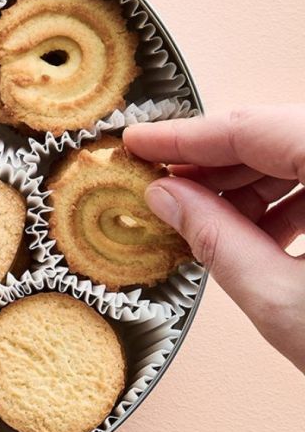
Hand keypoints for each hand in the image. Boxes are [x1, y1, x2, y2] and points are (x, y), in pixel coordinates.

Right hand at [123, 107, 304, 372]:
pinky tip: (262, 234)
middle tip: (164, 188)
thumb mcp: (285, 302)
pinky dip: (293, 198)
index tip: (141, 141)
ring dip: (252, 184)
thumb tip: (167, 197)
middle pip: (281, 135)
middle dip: (215, 164)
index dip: (186, 136)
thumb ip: (216, 238)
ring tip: (208, 222)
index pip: (255, 128)